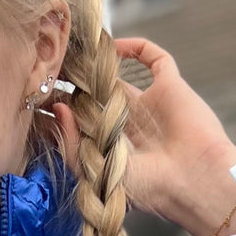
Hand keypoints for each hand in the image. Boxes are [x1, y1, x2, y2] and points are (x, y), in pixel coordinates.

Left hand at [52, 36, 235, 235]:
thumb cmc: (147, 188)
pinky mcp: (171, 86)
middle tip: (54, 65)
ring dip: (99, 63)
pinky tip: (112, 47)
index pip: (81, 116)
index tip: (42, 92)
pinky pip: (153, 57)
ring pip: (119, 73)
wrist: (192, 182)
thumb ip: (73, 146)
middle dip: (75, 80)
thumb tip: (59, 108)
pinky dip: (134, 47)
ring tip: (78, 52)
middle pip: (95, 92)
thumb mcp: (98, 173)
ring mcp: (149, 102)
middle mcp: (128, 121)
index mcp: (111, 144)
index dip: (64, 102)